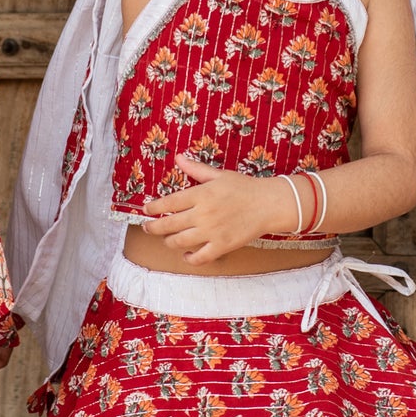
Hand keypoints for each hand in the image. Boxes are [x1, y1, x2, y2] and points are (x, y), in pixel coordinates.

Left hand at [140, 155, 295, 263]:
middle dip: (153, 228)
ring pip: (179, 241)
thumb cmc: (244, 187)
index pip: (169, 203)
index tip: (146, 210)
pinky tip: (186, 254)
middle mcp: (203, 214)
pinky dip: (189, 258)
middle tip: (147, 227)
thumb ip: (196, 169)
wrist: (269, 204)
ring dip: (168, 241)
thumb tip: (178, 158)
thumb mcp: (219, 175)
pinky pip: (199, 257)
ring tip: (166, 239)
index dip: (154, 208)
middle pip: (169, 225)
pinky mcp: (222, 246)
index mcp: (201, 194)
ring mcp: (212, 232)